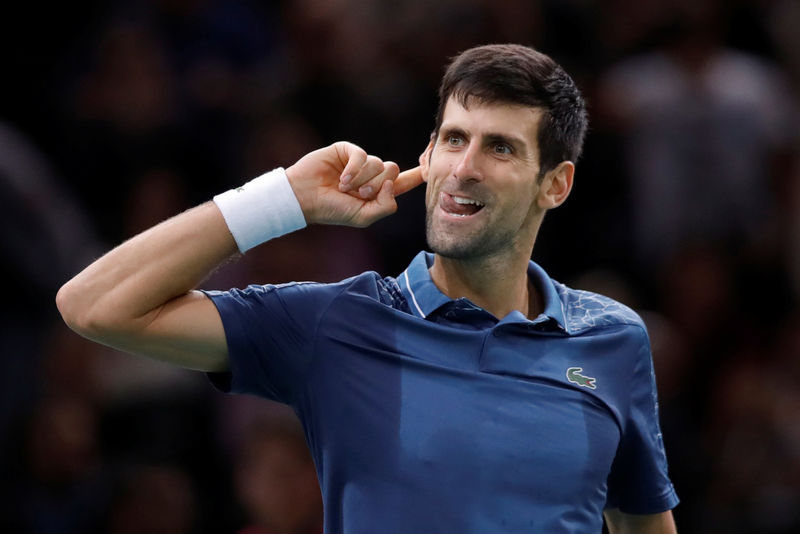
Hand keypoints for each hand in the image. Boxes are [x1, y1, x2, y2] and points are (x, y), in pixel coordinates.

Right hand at [286, 141, 423, 226]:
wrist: (305, 198)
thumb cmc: (332, 210)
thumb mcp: (363, 217)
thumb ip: (385, 206)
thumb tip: (392, 183)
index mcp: (378, 192)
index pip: (404, 182)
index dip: (417, 174)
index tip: (430, 167)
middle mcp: (371, 175)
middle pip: (393, 170)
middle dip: (378, 184)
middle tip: (360, 194)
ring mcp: (360, 162)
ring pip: (378, 163)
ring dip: (362, 179)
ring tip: (345, 188)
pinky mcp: (347, 151)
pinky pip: (362, 155)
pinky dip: (354, 170)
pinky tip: (341, 179)